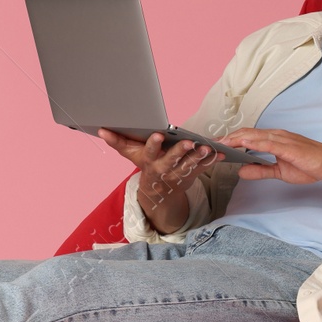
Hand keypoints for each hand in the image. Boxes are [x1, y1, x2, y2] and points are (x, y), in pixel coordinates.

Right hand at [97, 128, 224, 199]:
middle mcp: (163, 169)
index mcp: (149, 161)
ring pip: (190, 165)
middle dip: (181, 151)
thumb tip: (100, 129)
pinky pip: (203, 168)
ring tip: (207, 148)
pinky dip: (212, 161)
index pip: (150, 151)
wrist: (157, 192)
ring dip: (199, 157)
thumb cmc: (145, 166)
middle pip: (172, 160)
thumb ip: (116, 141)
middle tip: (190, 142)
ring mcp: (178, 174)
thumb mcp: (130, 154)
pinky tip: (221, 153)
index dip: (154, 143)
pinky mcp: (191, 176)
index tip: (158, 134)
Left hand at [221, 128, 321, 184]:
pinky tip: (240, 144)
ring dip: (234, 138)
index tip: (214, 145)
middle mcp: (276, 135)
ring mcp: (282, 139)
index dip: (230, 140)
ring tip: (218, 143)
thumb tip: (241, 171)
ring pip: (253, 135)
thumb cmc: (310, 165)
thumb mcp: (280, 172)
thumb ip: (261, 170)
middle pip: (245, 133)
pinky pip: (267, 142)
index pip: (247, 137)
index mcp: (274, 140)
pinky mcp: (288, 146)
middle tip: (209, 143)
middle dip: (226, 138)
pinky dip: (252, 142)